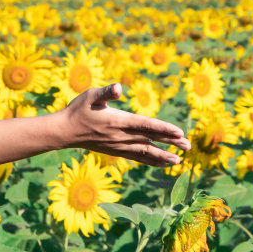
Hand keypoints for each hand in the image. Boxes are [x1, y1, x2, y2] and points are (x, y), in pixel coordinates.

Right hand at [54, 84, 189, 166]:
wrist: (64, 132)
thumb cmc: (77, 110)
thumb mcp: (90, 96)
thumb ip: (106, 92)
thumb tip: (119, 88)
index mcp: (118, 121)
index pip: (145, 125)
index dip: (163, 129)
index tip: (179, 132)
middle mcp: (120, 136)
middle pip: (150, 140)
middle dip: (170, 143)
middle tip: (189, 146)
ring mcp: (119, 146)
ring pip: (145, 152)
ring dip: (163, 156)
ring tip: (178, 160)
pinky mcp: (116, 151)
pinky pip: (137, 157)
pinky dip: (151, 161)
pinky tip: (162, 163)